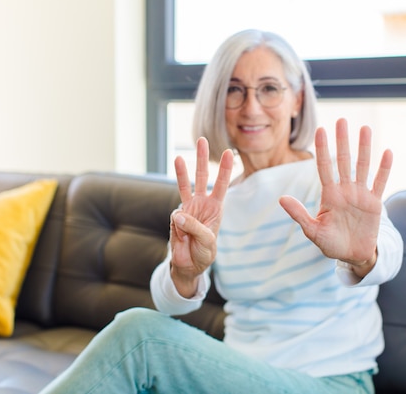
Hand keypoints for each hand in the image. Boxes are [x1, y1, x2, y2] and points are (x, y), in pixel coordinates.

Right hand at [170, 137, 232, 296]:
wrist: (189, 265)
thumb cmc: (204, 253)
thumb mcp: (207, 242)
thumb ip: (194, 227)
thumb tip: (178, 214)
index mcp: (216, 208)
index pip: (221, 185)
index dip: (225, 169)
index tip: (229, 152)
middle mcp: (202, 204)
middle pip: (203, 177)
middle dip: (203, 159)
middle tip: (202, 140)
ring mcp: (188, 209)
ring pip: (185, 186)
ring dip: (183, 171)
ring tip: (180, 156)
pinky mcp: (176, 218)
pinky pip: (175, 214)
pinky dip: (178, 221)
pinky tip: (181, 230)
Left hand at [279, 118, 392, 277]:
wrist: (353, 256)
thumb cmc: (331, 243)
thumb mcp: (312, 231)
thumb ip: (299, 214)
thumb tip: (281, 198)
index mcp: (329, 195)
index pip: (324, 167)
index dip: (322, 149)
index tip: (320, 130)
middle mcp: (345, 190)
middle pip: (343, 161)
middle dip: (342, 141)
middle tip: (342, 120)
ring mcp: (360, 195)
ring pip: (362, 166)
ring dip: (364, 148)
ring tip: (365, 128)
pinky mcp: (375, 203)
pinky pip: (380, 183)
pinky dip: (384, 169)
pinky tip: (386, 152)